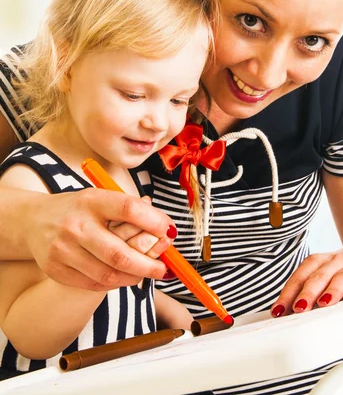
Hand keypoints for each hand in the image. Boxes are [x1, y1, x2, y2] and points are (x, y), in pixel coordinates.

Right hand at [25, 187, 175, 290]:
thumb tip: (165, 226)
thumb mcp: (101, 198)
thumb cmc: (78, 209)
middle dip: (149, 265)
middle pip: (120, 253)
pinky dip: (114, 283)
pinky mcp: (56, 269)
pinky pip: (94, 284)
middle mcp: (76, 225)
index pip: (128, 209)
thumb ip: (131, 210)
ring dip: (134, 277)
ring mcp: (63, 249)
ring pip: (108, 274)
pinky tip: (123, 276)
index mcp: (92, 200)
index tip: (170, 230)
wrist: (33, 220)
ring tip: (145, 273)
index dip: (154, 221)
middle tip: (164, 269)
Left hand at [270, 241, 342, 316]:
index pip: (301, 275)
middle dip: (308, 292)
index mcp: (321, 261)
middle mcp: (337, 260)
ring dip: (333, 289)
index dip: (289, 292)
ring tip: (325, 303)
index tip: (279, 310)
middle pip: (320, 275)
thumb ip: (309, 289)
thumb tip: (286, 312)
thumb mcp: (326, 274)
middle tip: (299, 308)